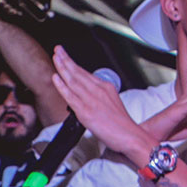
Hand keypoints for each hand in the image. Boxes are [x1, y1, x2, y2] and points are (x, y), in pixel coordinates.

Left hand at [50, 46, 151, 162]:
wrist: (131, 136)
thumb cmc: (122, 124)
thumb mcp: (113, 103)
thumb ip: (98, 96)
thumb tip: (84, 94)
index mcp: (106, 88)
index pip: (85, 73)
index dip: (73, 63)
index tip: (65, 56)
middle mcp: (99, 91)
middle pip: (79, 73)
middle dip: (66, 60)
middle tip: (58, 50)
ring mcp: (92, 101)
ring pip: (73, 81)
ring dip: (62, 68)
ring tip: (55, 58)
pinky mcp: (86, 112)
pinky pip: (71, 96)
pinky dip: (62, 86)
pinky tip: (56, 78)